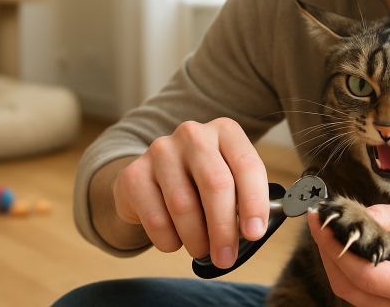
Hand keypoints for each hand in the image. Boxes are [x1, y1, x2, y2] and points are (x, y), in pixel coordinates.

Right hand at [111, 118, 269, 267]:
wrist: (152, 179)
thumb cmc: (201, 183)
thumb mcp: (229, 179)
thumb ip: (245, 198)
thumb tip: (254, 229)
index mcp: (226, 132)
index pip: (247, 165)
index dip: (254, 202)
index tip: (254, 232)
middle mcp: (193, 134)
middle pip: (215, 184)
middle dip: (224, 228)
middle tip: (226, 257)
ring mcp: (161, 151)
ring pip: (184, 205)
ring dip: (196, 238)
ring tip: (201, 249)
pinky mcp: (134, 174)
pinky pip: (155, 219)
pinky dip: (170, 240)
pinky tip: (175, 240)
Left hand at [307, 200, 389, 306]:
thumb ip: (389, 217)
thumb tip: (356, 217)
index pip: (367, 277)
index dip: (338, 251)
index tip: (321, 224)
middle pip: (352, 289)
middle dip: (328, 254)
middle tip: (317, 221)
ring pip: (350, 291)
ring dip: (332, 259)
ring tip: (322, 227)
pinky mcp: (388, 299)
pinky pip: (357, 287)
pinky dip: (343, 264)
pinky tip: (336, 240)